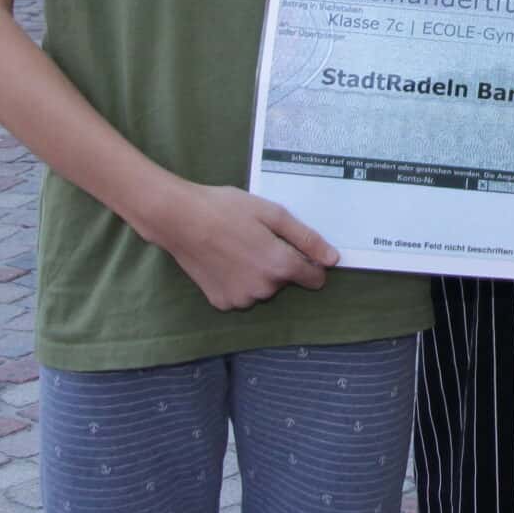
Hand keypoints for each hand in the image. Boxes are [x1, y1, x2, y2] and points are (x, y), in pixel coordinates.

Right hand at [149, 182, 336, 310]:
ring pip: (264, 289)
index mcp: (279, 266)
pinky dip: (238, 281)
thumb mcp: (272, 214)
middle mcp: (262, 289)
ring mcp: (240, 299)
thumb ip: (306, 238)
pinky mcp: (222, 303)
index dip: (310, 262)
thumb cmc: (226, 209)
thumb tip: (333, 259)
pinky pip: (242, 295)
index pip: (314, 278)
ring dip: (258, 273)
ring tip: (238, 247)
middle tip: (256, 238)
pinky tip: (225, 260)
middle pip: (286, 281)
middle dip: (279, 263)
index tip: (295, 248)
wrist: (179, 219)